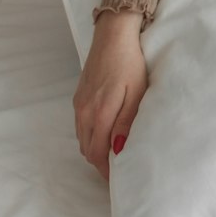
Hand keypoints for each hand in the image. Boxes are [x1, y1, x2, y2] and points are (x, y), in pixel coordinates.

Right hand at [73, 12, 148, 181]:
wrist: (112, 36)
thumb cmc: (130, 63)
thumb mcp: (136, 93)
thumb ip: (126, 123)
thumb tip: (118, 150)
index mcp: (100, 113)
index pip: (98, 154)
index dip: (107, 171)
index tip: (119, 180)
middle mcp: (84, 112)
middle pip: (88, 151)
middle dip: (101, 165)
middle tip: (118, 172)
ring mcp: (79, 105)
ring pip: (82, 140)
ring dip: (95, 151)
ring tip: (112, 157)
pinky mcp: (78, 97)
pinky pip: (80, 127)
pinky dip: (90, 137)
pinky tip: (103, 135)